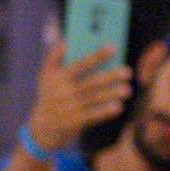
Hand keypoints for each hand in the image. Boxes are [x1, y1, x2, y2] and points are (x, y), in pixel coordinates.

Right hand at [25, 41, 132, 155]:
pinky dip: (106, 111)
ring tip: (127, 89)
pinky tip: (118, 107)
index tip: (114, 47)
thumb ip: (53, 58)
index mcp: (56, 77)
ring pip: (94, 98)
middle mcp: (61, 92)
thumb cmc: (49, 96)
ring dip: (112, 94)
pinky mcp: (73, 123)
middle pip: (91, 82)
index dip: (97, 55)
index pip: (80, 64)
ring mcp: (68, 108)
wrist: (42, 129)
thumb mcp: (45, 77)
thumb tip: (66, 42)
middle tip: (127, 71)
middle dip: (110, 76)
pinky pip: (93, 116)